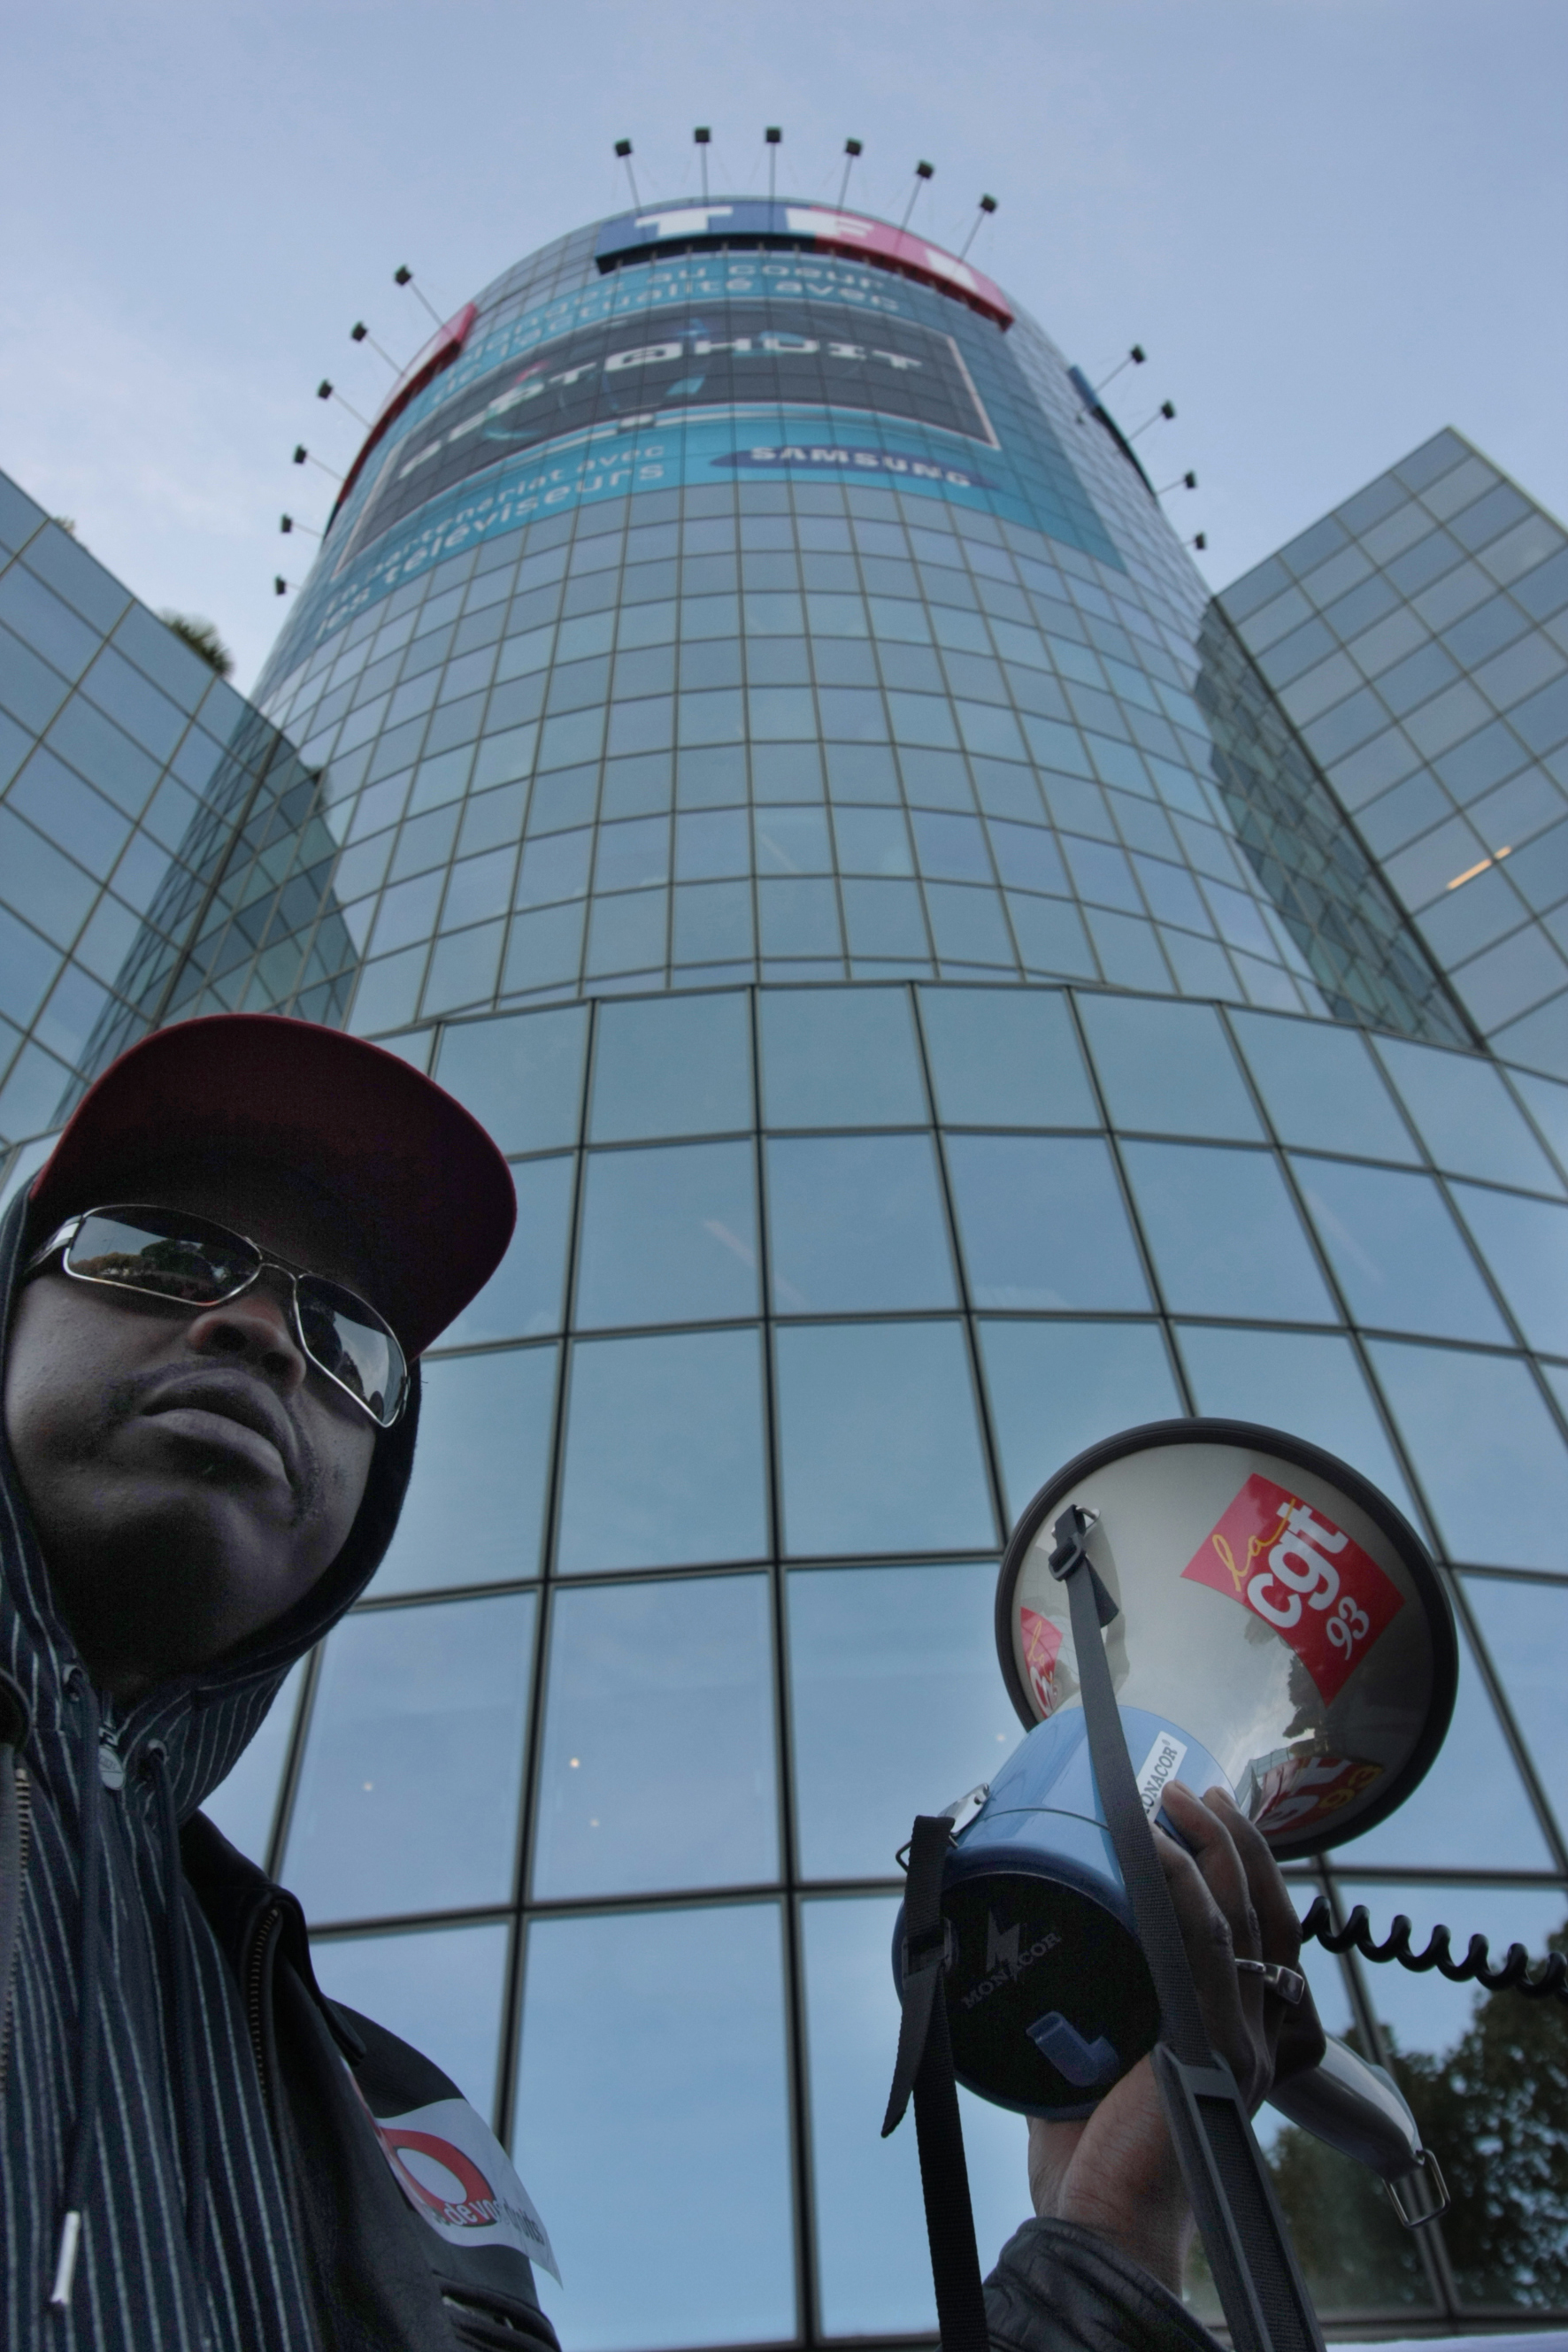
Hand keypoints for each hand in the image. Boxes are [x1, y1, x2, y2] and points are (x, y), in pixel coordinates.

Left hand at [1025, 1783, 1324, 2293]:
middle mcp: (1255, 2036)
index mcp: (1241, 2035)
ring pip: (1243, 1917)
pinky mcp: (1208, 2050)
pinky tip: (1157, 1849)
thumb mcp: (1099, 2054)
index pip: (1270, 1934)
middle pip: (1271, 1913)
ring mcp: (1239, 2043)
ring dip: (1212, 1846)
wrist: (1101, 2225)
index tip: (1216, 1812)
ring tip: (1177, 1797)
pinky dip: (1185, 1888)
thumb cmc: (1088, 2152)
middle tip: (1199, 1790)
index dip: (1251, 1866)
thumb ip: (1086, 1998)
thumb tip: (1028, 1930)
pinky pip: (1207, 1949)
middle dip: (1238, 1841)